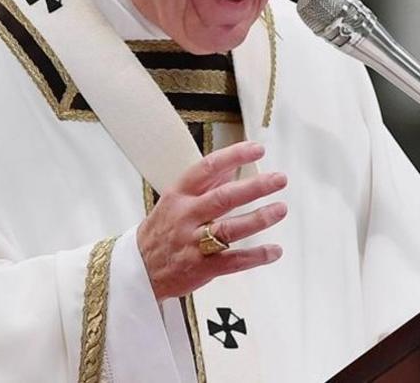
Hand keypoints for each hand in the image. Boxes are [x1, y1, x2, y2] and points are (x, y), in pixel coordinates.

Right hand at [137, 141, 287, 299]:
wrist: (139, 270)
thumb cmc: (162, 230)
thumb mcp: (176, 200)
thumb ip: (206, 183)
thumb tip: (233, 165)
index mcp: (179, 195)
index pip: (207, 168)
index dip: (233, 156)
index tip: (257, 148)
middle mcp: (186, 217)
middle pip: (223, 198)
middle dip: (254, 187)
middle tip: (279, 179)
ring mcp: (192, 243)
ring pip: (230, 229)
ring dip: (259, 219)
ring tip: (280, 209)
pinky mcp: (201, 268)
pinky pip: (233, 261)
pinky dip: (256, 256)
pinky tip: (274, 250)